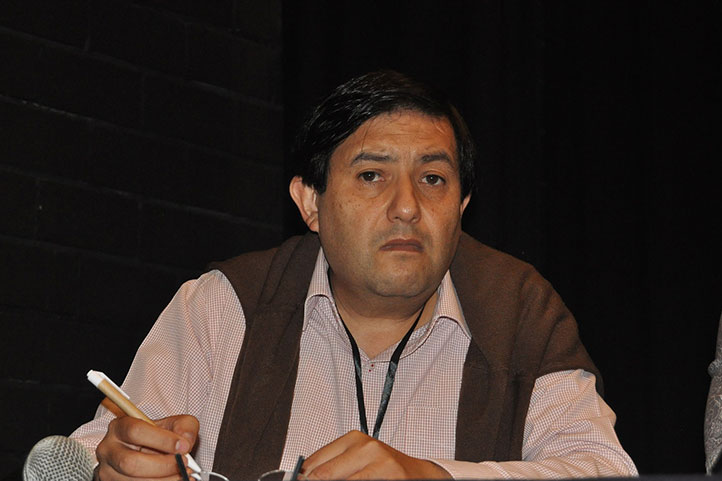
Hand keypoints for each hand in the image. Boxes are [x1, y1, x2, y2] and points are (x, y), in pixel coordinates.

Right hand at [95, 414, 198, 480]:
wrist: (148, 452)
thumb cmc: (159, 437)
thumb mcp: (174, 424)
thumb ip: (184, 426)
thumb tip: (185, 441)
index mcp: (120, 427)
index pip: (136, 431)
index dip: (162, 440)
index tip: (183, 447)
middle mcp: (109, 449)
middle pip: (131, 462)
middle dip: (163, 466)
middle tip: (184, 465)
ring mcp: (108, 471)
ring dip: (163, 480)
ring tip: (183, 475)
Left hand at [302, 430, 449, 479]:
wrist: (419, 473)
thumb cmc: (385, 467)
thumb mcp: (357, 458)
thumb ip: (332, 465)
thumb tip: (304, 476)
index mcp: (354, 439)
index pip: (314, 463)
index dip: (302, 477)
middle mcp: (367, 448)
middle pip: (323, 475)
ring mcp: (380, 464)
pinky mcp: (390, 478)